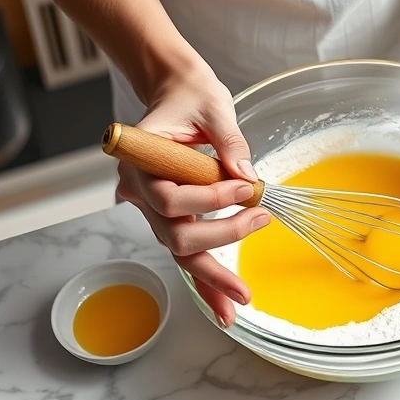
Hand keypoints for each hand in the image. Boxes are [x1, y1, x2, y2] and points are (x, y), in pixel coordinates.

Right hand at [115, 61, 269, 327]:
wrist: (176, 93)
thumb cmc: (191, 96)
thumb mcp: (214, 107)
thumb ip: (229, 141)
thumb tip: (246, 176)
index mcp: (141, 159)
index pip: (168, 195)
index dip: (207, 198)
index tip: (245, 188)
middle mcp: (139, 188)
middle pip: (172, 232)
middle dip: (219, 238)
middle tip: (260, 224)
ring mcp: (152, 207)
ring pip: (179, 250)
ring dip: (212, 277)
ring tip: (242, 297)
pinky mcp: (170, 216)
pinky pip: (187, 251)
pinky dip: (206, 281)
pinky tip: (225, 307)